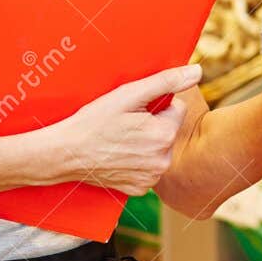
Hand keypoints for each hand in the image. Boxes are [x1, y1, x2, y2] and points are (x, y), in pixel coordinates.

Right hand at [53, 63, 202, 194]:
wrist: (64, 154)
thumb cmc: (94, 121)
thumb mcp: (128, 95)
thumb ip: (166, 81)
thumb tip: (197, 71)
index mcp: (165, 135)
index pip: (177, 108)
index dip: (156, 106)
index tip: (134, 110)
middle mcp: (163, 160)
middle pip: (168, 131)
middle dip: (152, 125)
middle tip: (124, 125)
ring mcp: (151, 178)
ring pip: (159, 149)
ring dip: (145, 143)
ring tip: (119, 140)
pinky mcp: (139, 189)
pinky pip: (148, 168)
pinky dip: (136, 161)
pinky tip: (117, 156)